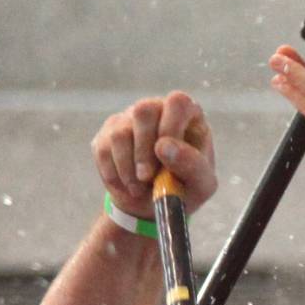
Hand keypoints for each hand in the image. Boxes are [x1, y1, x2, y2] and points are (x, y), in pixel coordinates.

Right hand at [91, 92, 215, 221]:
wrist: (155, 202)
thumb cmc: (186, 186)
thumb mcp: (201, 184)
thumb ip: (192, 165)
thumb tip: (163, 147)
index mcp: (188, 115)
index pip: (178, 102)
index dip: (170, 126)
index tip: (165, 155)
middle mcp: (157, 109)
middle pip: (144, 111)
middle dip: (144, 151)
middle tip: (147, 178)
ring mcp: (129, 119)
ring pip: (120, 134)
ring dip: (128, 168)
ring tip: (140, 189)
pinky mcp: (107, 134)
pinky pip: (103, 150)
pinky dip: (114, 174)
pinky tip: (127, 186)